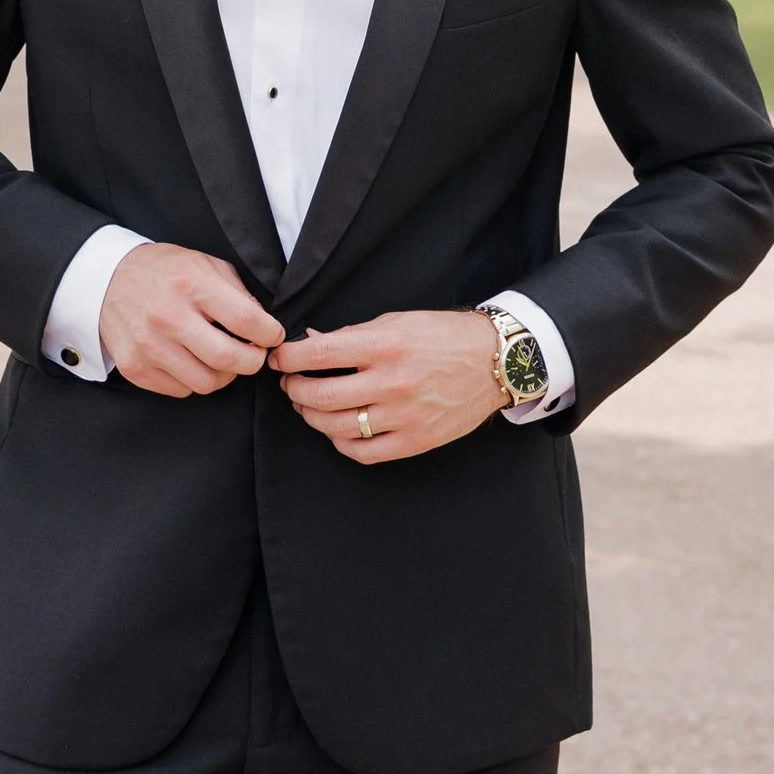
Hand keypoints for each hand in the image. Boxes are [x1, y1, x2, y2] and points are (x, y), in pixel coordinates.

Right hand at [99, 242, 282, 398]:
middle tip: (253, 355)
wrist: (107, 279)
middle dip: (253, 361)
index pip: (248, 321)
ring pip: (207, 383)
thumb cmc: (164, 271)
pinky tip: (191, 361)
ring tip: (221, 359)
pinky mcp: (135, 367)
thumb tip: (263, 324)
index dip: (270, 334)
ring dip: (224, 375)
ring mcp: (149, 346)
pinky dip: (194, 380)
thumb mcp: (204, 264)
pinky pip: (181, 390)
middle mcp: (169, 317)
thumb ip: (237, 292)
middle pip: (229, 359)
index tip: (272, 335)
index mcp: (192, 285)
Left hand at [274, 308, 500, 464]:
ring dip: (311, 416)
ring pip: (336, 427)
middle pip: (320, 395)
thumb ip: (352, 335)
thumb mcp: (397, 321)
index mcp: (386, 345)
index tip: (278, 358)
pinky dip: (340, 442)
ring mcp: (404, 416)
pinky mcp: (415, 441)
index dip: (288, 358)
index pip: (319, 355)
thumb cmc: (444, 337)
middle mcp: (393, 382)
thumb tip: (310, 343)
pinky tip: (337, 429)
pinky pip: (363, 452)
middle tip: (290, 383)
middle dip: (294, 389)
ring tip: (308, 406)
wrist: (495, 362)